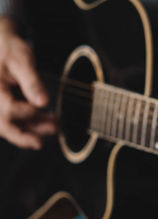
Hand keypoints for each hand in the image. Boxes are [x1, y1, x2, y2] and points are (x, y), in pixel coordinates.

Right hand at [0, 17, 56, 148]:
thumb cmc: (9, 49)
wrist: (1, 45)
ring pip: (8, 127)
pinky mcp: (2, 108)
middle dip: (25, 135)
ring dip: (32, 130)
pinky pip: (12, 122)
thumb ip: (32, 82)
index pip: (8, 108)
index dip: (27, 111)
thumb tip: (44, 103)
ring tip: (55, 126)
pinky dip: (30, 125)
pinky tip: (47, 124)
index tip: (43, 105)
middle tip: (47, 137)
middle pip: (3, 126)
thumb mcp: (23, 61)